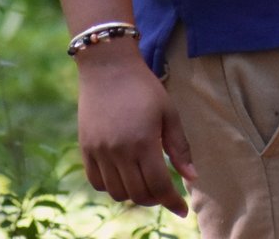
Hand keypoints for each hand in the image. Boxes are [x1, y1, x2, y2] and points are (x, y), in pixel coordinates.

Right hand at [75, 45, 195, 216]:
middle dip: (155, 198)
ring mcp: (99, 152)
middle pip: (138, 194)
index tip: (182, 210)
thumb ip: (180, 147)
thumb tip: (192, 177)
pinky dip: (111, 187)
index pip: (159, 186)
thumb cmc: (144, 87)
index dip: (172, 202)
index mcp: (143, 142)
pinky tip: (123, 176)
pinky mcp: (86, 149)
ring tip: (143, 182)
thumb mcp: (169, 113)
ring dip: (133, 194)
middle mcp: (119, 151)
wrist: (108, 67)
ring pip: (117, 193)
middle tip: (164, 191)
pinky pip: (97, 182)